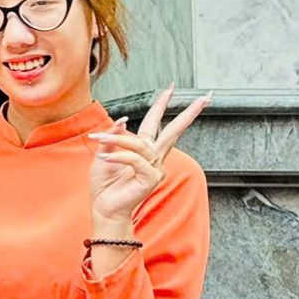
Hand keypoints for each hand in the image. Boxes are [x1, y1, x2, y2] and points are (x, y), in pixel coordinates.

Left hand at [88, 86, 209, 234]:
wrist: (104, 209)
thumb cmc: (105, 185)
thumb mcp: (103, 155)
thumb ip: (113, 138)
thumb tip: (123, 120)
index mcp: (145, 151)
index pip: (156, 125)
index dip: (162, 106)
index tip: (170, 89)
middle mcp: (154, 158)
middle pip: (173, 132)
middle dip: (187, 114)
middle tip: (202, 98)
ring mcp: (155, 169)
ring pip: (140, 144)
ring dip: (116, 140)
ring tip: (96, 139)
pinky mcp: (150, 179)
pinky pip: (134, 160)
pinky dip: (118, 156)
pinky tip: (103, 157)